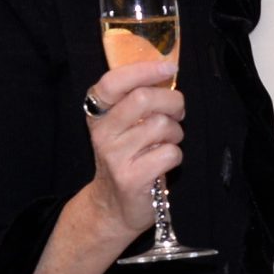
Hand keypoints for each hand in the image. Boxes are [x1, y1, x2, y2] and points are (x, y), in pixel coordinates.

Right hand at [76, 57, 184, 242]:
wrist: (113, 206)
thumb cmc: (126, 157)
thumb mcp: (120, 125)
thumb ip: (135, 99)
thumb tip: (167, 72)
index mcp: (97, 114)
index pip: (113, 81)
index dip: (144, 70)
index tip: (169, 68)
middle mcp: (102, 133)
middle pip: (144, 98)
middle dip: (172, 102)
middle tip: (176, 112)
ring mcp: (115, 157)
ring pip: (162, 125)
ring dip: (175, 132)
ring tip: (166, 141)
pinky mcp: (131, 178)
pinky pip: (169, 153)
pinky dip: (175, 155)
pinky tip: (164, 162)